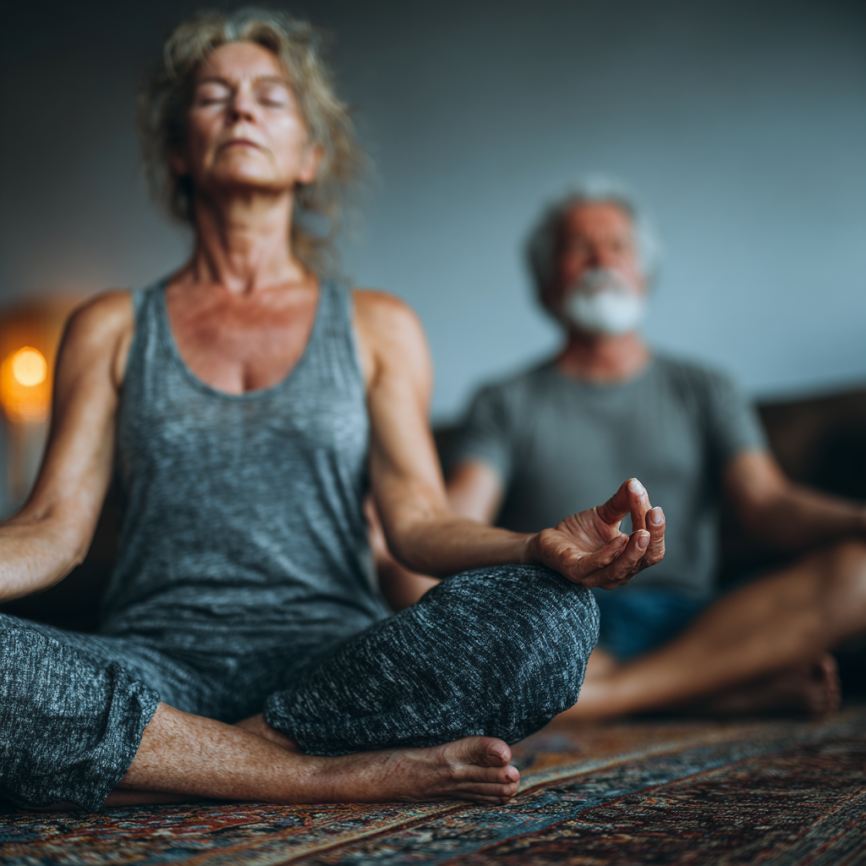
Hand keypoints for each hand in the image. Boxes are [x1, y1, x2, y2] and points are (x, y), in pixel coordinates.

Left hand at [526, 478, 664, 589]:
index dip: (657, 529)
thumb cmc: (580, 531)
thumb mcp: (605, 514)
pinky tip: (619, 539)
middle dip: (653, 537)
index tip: (656, 508)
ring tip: (642, 531)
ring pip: (623, 568)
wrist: (549, 540)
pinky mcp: (576, 572)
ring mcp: (598, 576)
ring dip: (634, 550)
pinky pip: (598, 565)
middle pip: (645, 559)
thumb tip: (634, 482)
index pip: (651, 547)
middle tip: (654, 514)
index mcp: (630, 560)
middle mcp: (619, 573)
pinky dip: (610, 553)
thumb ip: (622, 502)